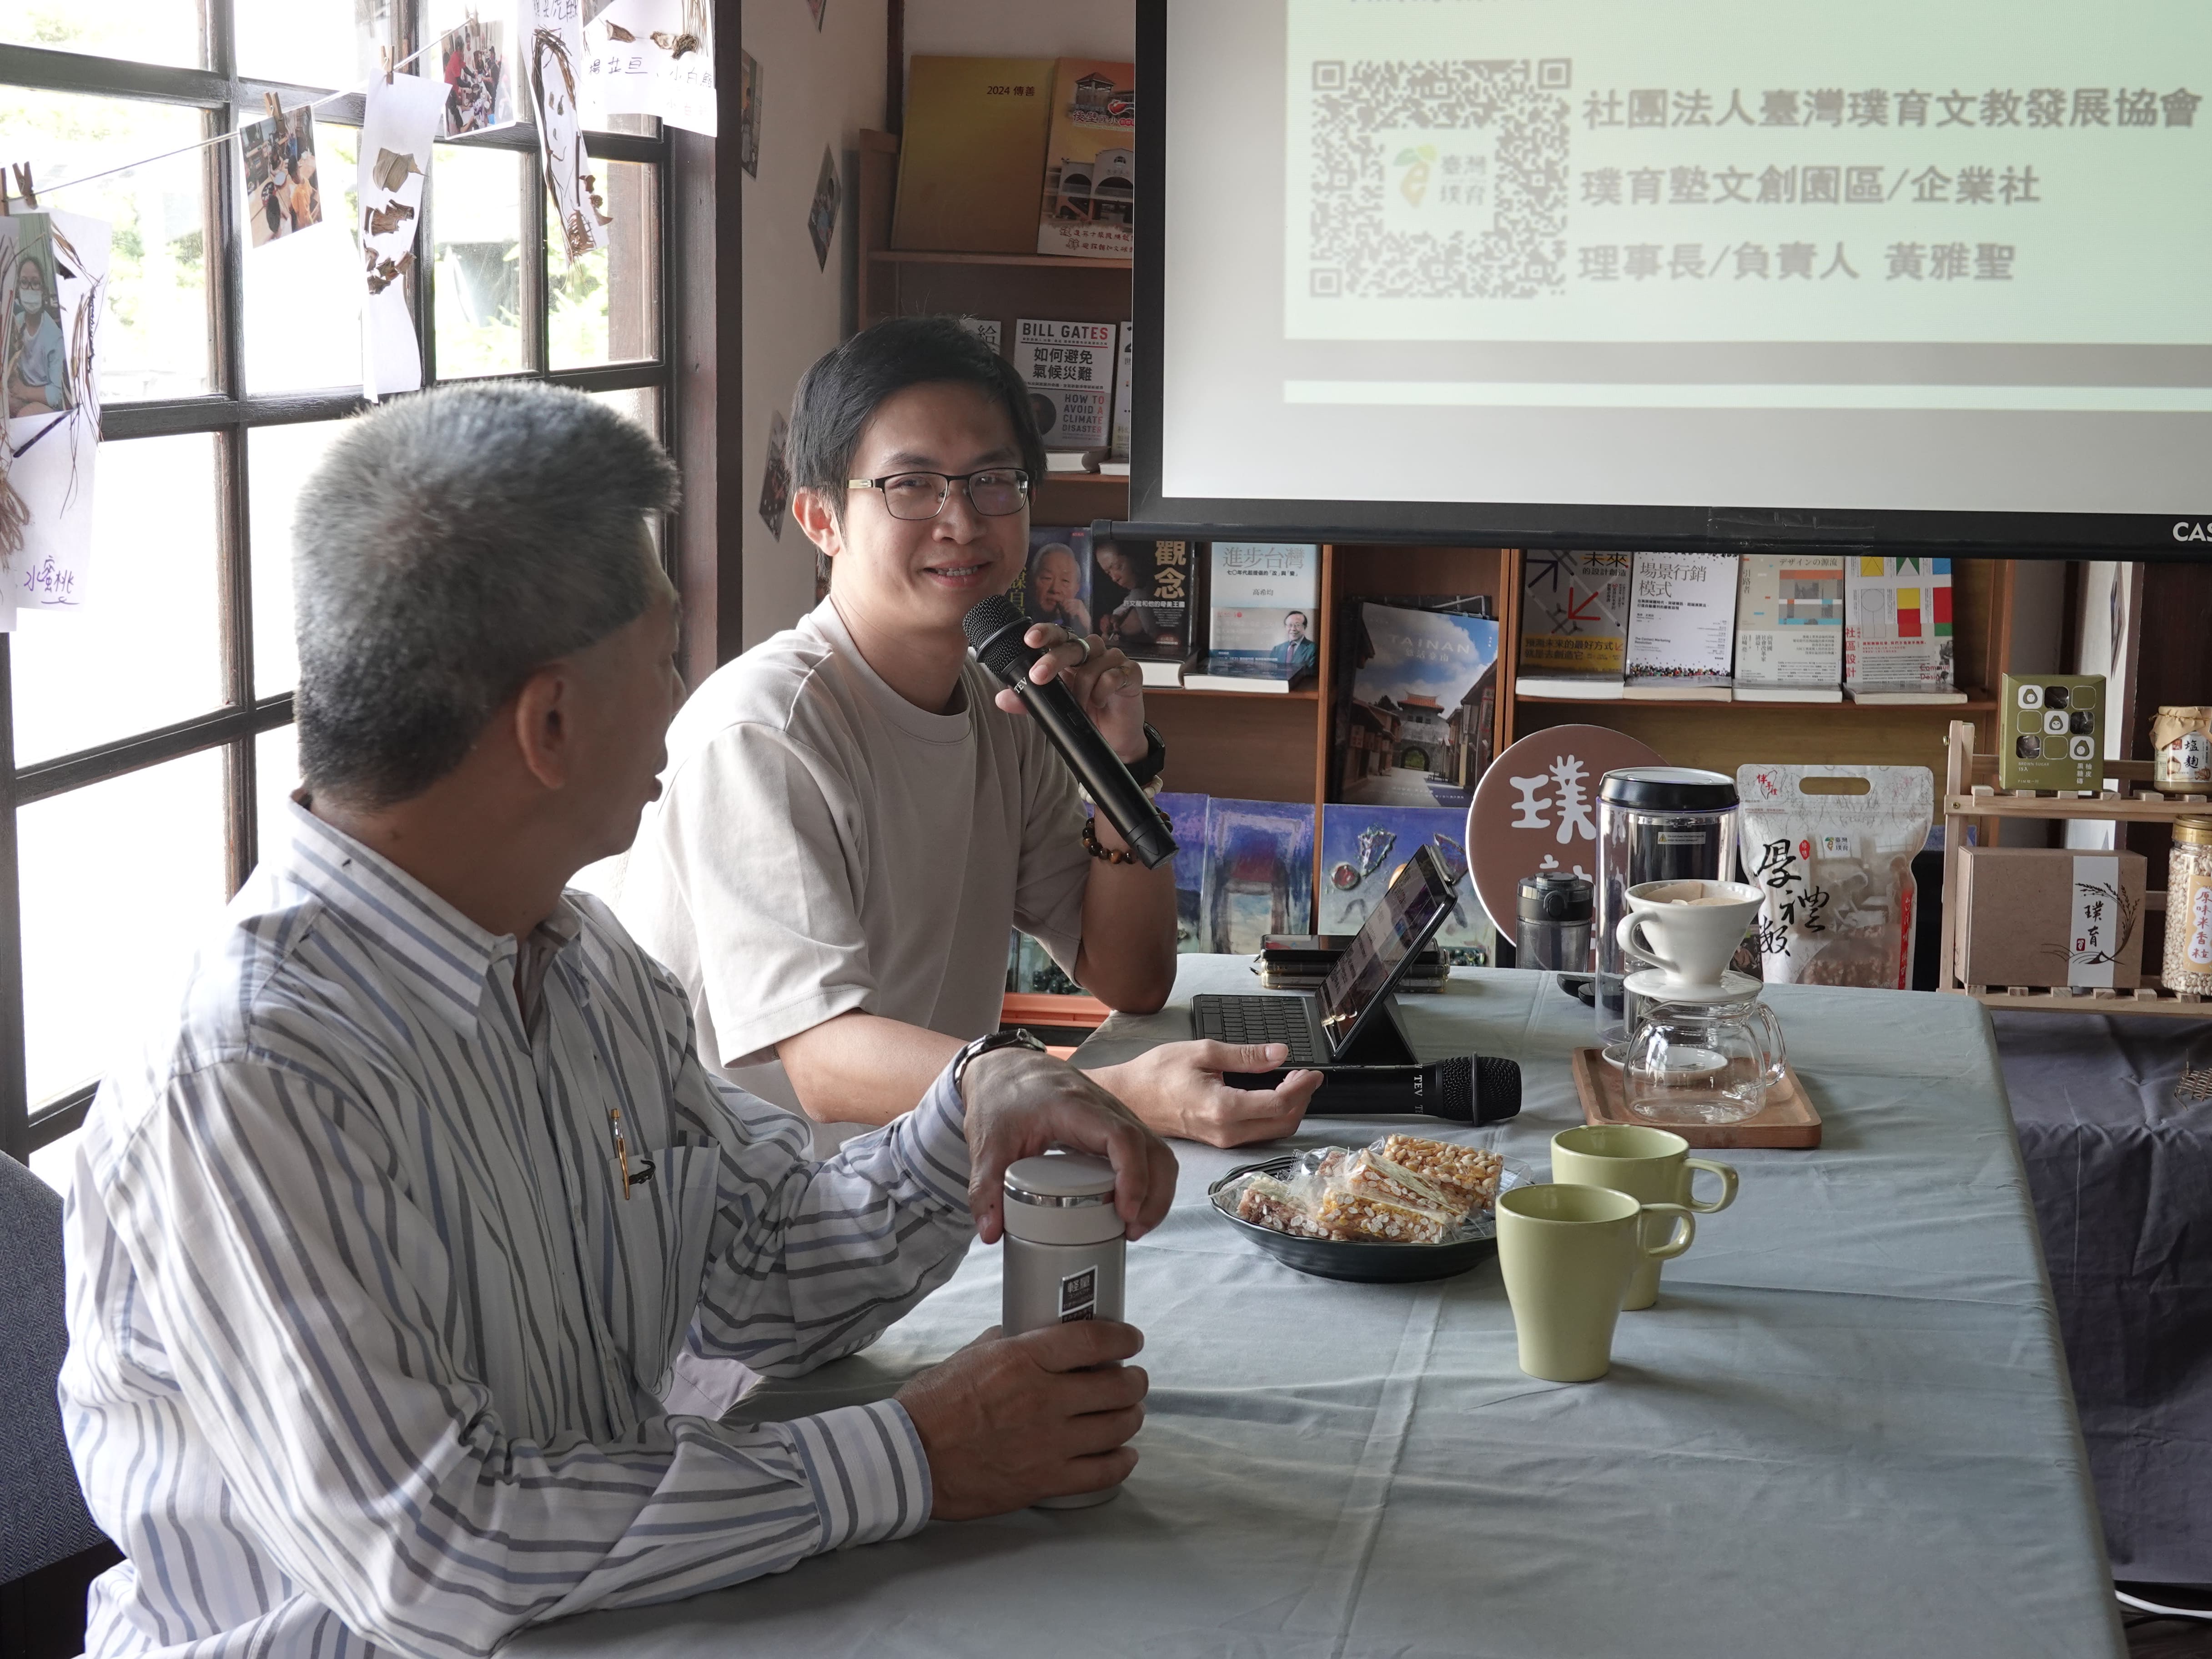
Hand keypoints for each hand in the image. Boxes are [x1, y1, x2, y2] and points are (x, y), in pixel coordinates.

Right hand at [897, 1321, 1147, 1518]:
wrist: (910, 1457)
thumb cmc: (932, 1403)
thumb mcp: (971, 1354)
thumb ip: (1009, 1343)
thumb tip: (1035, 1336)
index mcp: (1024, 1359)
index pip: (1093, 1341)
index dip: (1123, 1339)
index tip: (1132, 1340)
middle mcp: (1045, 1399)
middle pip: (1117, 1387)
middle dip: (1135, 1381)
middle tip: (1133, 1379)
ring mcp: (1049, 1442)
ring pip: (1118, 1427)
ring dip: (1132, 1417)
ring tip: (1130, 1413)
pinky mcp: (1046, 1480)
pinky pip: (1103, 1472)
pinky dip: (1122, 1462)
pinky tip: (1124, 1454)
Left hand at [961, 1045, 1177, 1244]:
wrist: (1006, 1066)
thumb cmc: (1001, 1097)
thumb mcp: (987, 1144)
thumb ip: (985, 1189)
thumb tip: (991, 1233)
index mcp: (1076, 1108)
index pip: (1123, 1138)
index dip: (1133, 1176)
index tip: (1125, 1211)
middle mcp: (1106, 1109)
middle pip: (1153, 1149)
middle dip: (1154, 1195)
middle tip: (1131, 1230)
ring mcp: (1116, 1116)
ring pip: (1158, 1151)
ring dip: (1157, 1191)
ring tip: (1134, 1226)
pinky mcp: (1116, 1126)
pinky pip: (1148, 1152)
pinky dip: (1150, 1181)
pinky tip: (1131, 1207)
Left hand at [991, 622, 1147, 762]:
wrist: (1115, 739)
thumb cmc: (1086, 715)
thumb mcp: (1054, 707)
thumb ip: (1030, 701)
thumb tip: (1003, 697)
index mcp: (1072, 654)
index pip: (1058, 636)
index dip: (1045, 633)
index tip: (1029, 639)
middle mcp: (1092, 652)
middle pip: (1073, 645)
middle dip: (1053, 660)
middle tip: (1039, 676)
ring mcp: (1113, 660)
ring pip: (1092, 664)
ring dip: (1081, 688)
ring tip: (1081, 705)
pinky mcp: (1131, 673)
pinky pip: (1113, 676)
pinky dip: (1102, 692)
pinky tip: (1099, 702)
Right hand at [1096, 1041, 1323, 1147]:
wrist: (1128, 1098)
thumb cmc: (1157, 1073)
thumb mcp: (1203, 1052)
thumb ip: (1245, 1055)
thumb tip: (1279, 1053)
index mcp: (1223, 1108)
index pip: (1279, 1103)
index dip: (1302, 1087)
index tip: (1312, 1071)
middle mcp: (1226, 1131)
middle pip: (1283, 1123)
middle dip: (1302, 1099)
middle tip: (1305, 1075)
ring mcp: (1222, 1140)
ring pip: (1273, 1131)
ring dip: (1290, 1108)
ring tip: (1292, 1082)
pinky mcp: (1219, 1140)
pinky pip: (1258, 1133)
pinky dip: (1273, 1115)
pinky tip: (1271, 1095)